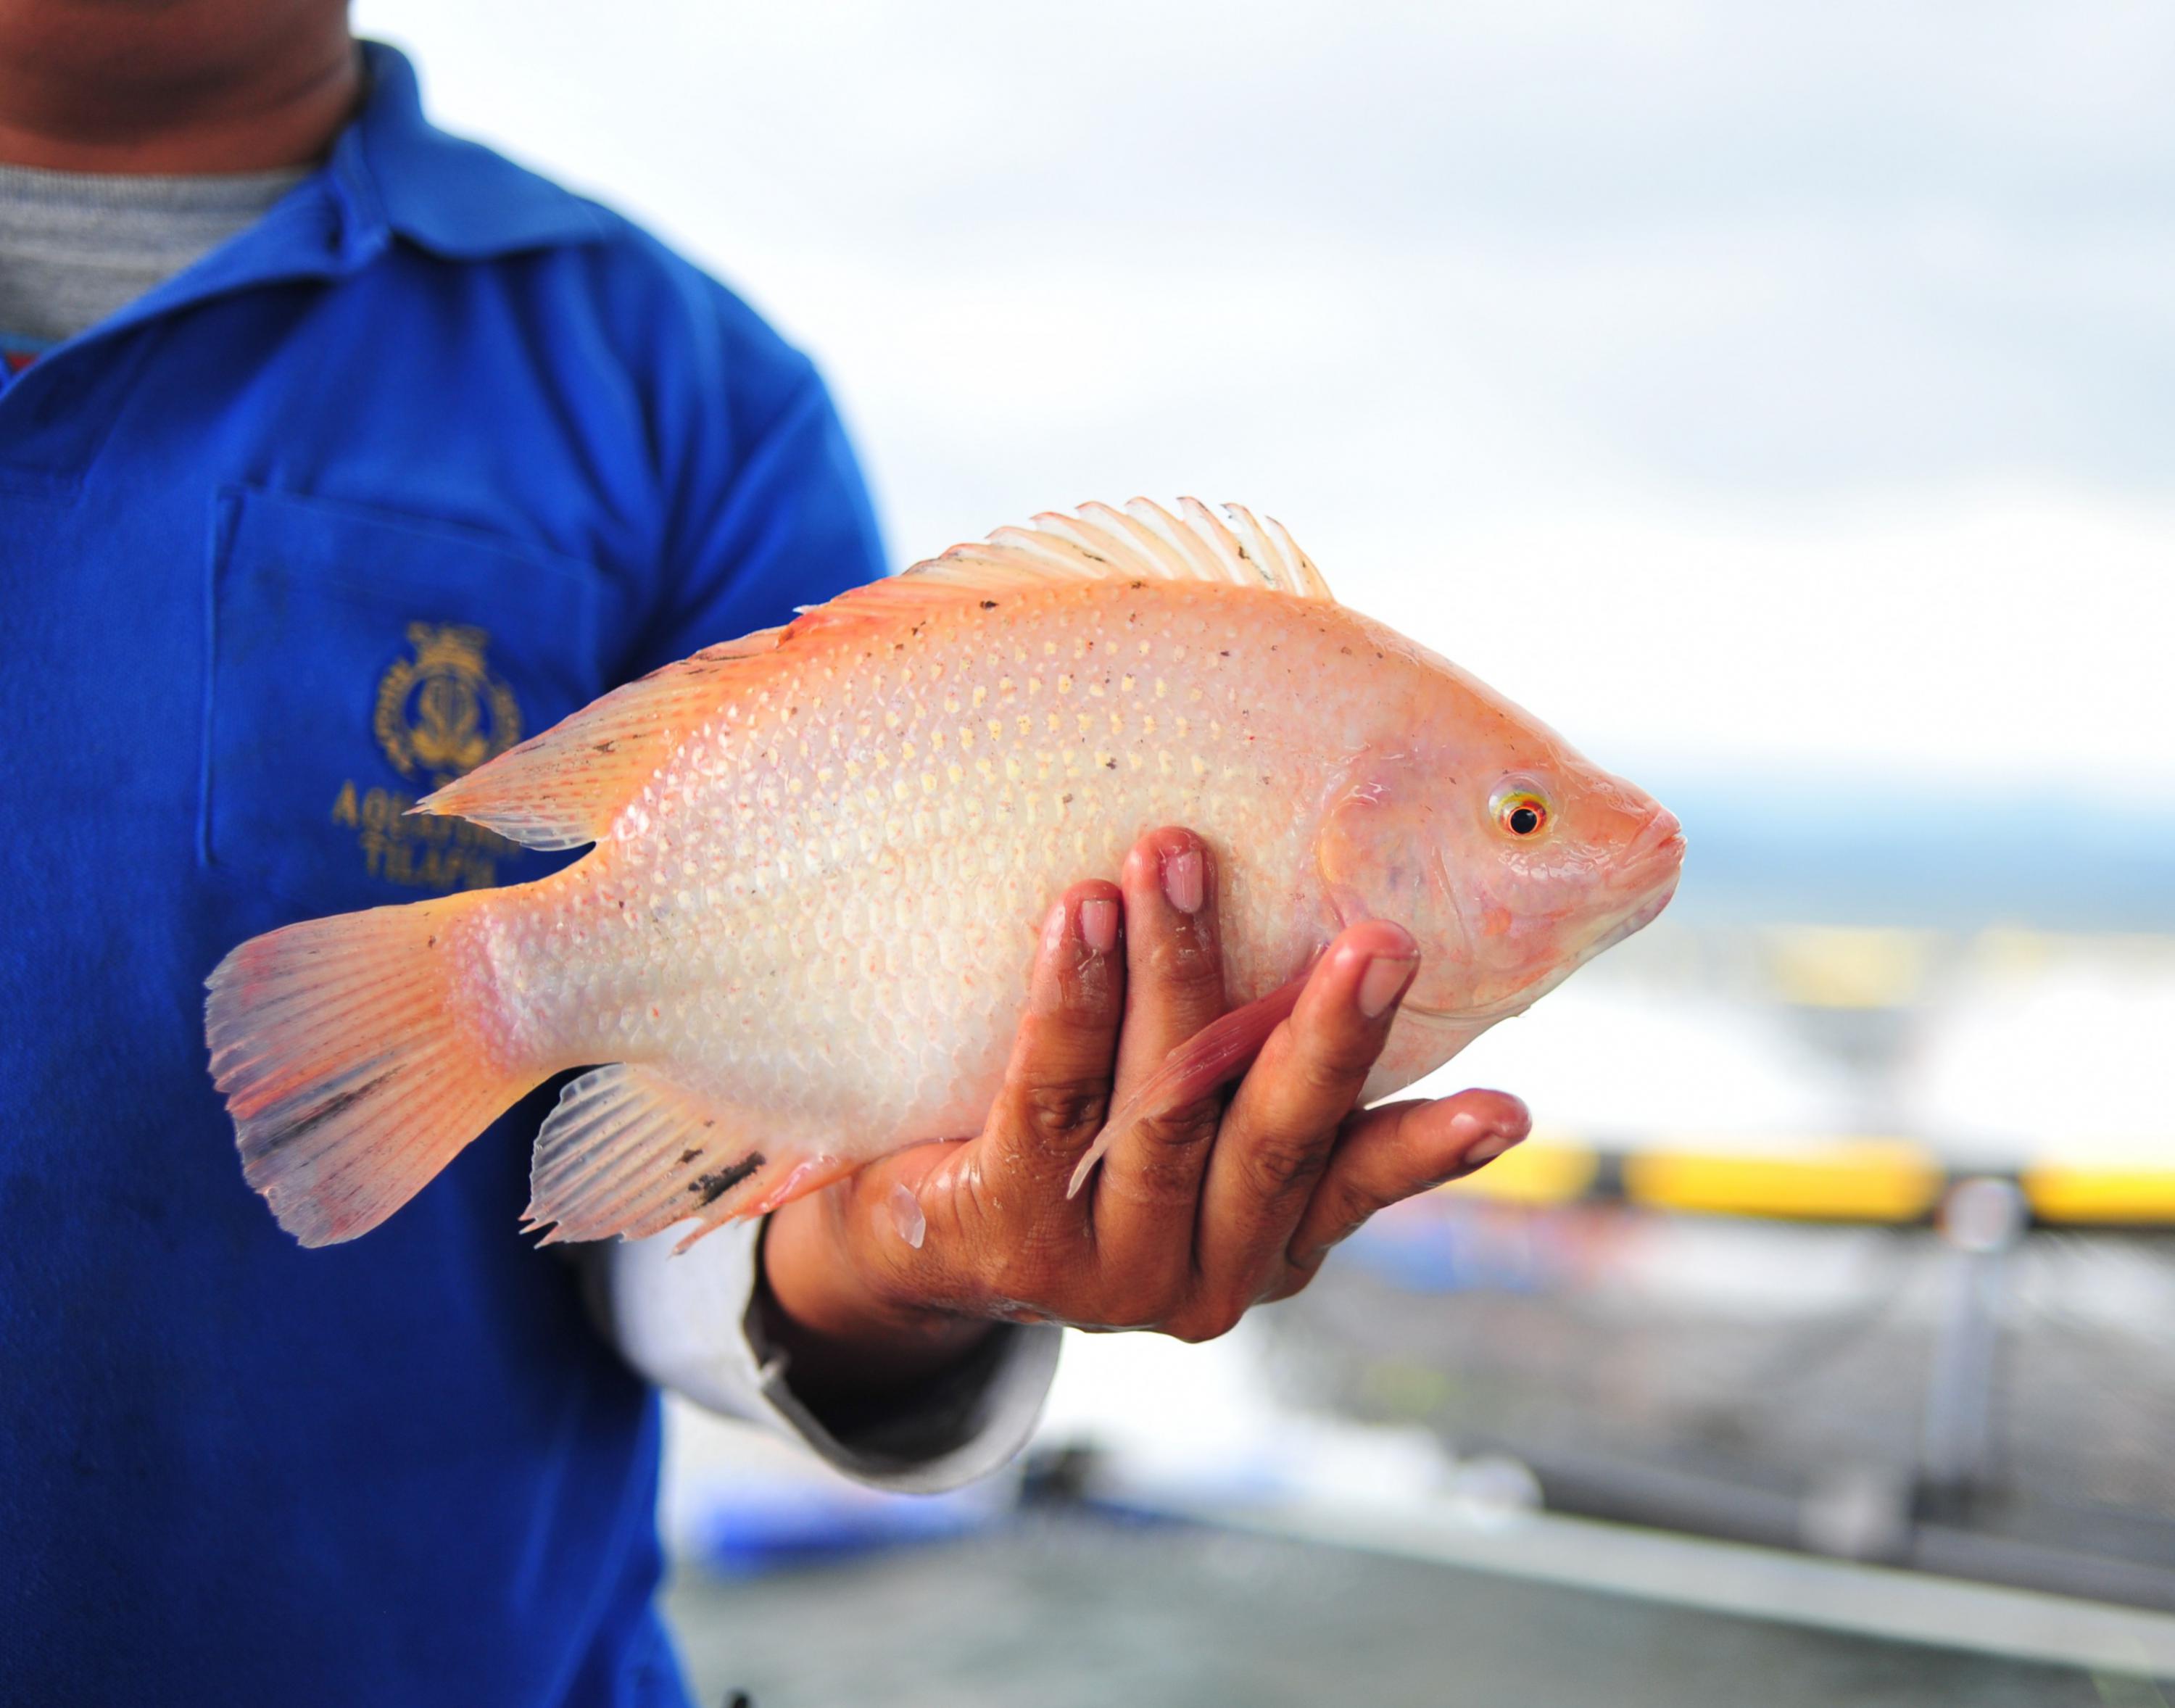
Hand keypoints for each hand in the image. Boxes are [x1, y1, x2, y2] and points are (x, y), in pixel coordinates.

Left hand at [758, 827, 1527, 1404]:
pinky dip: (1071, 1001)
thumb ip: (1263, 1073)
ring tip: (1174, 855)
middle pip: (1273, 1142)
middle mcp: (1201, 1279)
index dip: (1429, 1152)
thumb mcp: (1190, 1126)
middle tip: (1380, 938)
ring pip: (1160, 1109)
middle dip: (1327, 1036)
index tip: (1506, 1112)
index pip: (1356, 1185)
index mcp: (1267, 1246)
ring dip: (1177, 973)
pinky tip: (1078, 916)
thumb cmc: (1080, 1146)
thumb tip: (1373, 940)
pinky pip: (1048, 1102)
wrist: (914, 1239)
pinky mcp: (1006, 1239)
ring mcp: (1103, 1276)